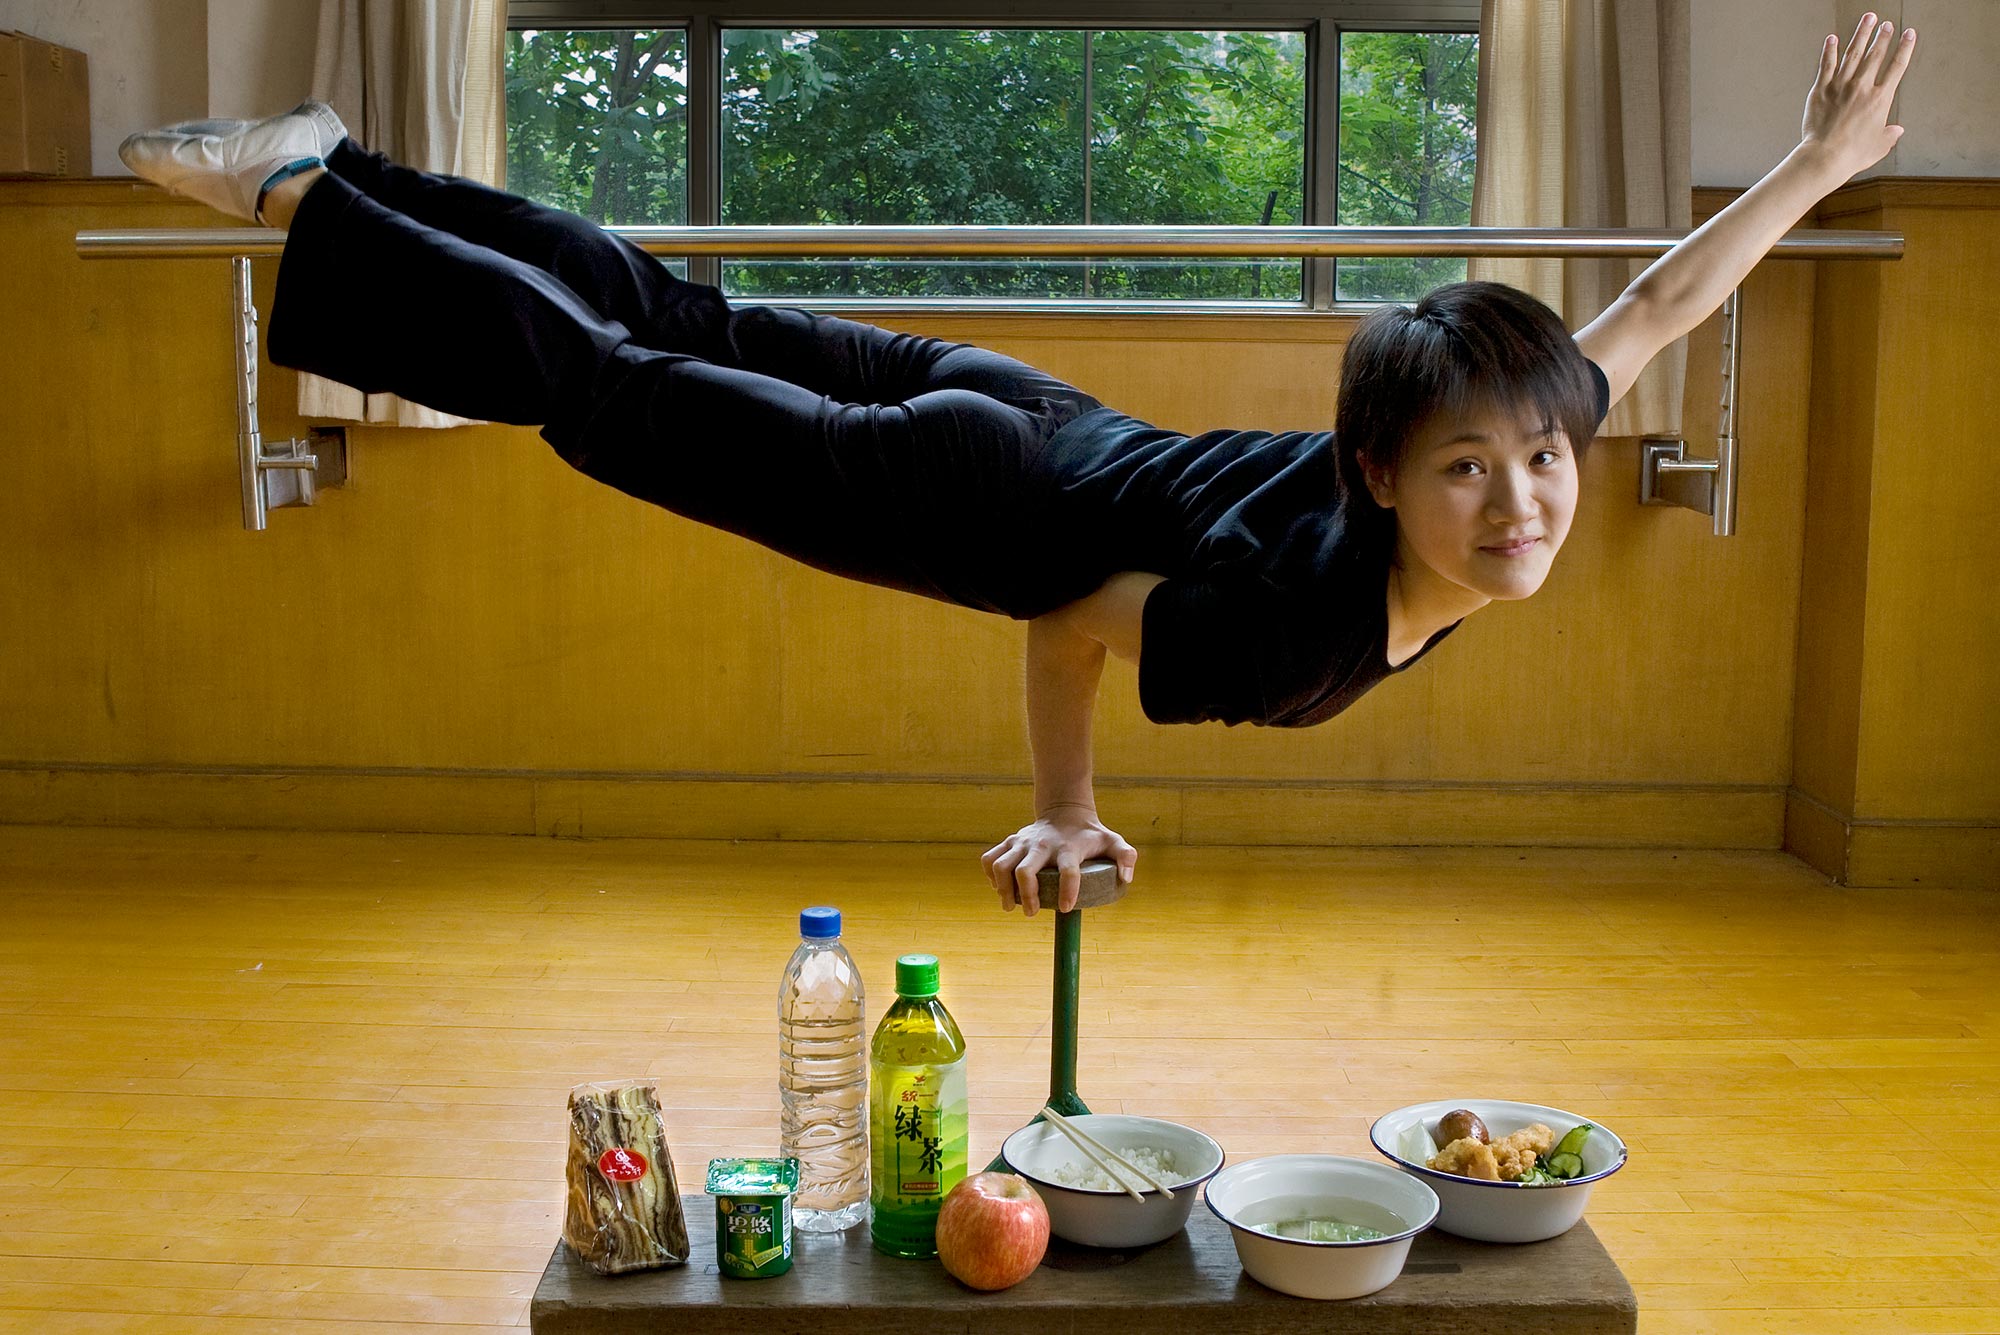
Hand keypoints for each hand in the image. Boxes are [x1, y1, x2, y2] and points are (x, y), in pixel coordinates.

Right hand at [980, 804, 1137, 916]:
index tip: (1066, 909)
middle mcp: (1042, 845)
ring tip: (1011, 906)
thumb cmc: (1090, 834)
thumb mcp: (1113, 841)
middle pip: (1025, 871)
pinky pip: (989, 859)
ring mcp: (1022, 842)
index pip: (1068, 871)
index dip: (1068, 890)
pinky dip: (989, 876)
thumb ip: (1125, 856)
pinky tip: (999, 888)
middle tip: (1032, 913)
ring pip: (1001, 866)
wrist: (1065, 810)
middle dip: (1026, 896)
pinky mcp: (1010, 841)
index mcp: (1068, 848)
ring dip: (1003, 890)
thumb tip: (1126, 878)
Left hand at [1800, 13, 1915, 181]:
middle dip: (1883, 36)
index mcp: (1880, 99)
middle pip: (1875, 54)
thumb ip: (1889, 135)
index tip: (1909, 34)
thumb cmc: (1852, 155)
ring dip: (1861, 34)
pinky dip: (1829, 50)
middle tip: (1886, 24)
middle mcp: (1862, 87)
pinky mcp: (1820, 90)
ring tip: (1868, 19)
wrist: (1825, 157)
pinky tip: (1832, 39)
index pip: (1897, 66)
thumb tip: (1897, 131)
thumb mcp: (1879, 146)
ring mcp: (1840, 86)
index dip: (1905, 48)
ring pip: (1852, 53)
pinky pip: (1826, 65)